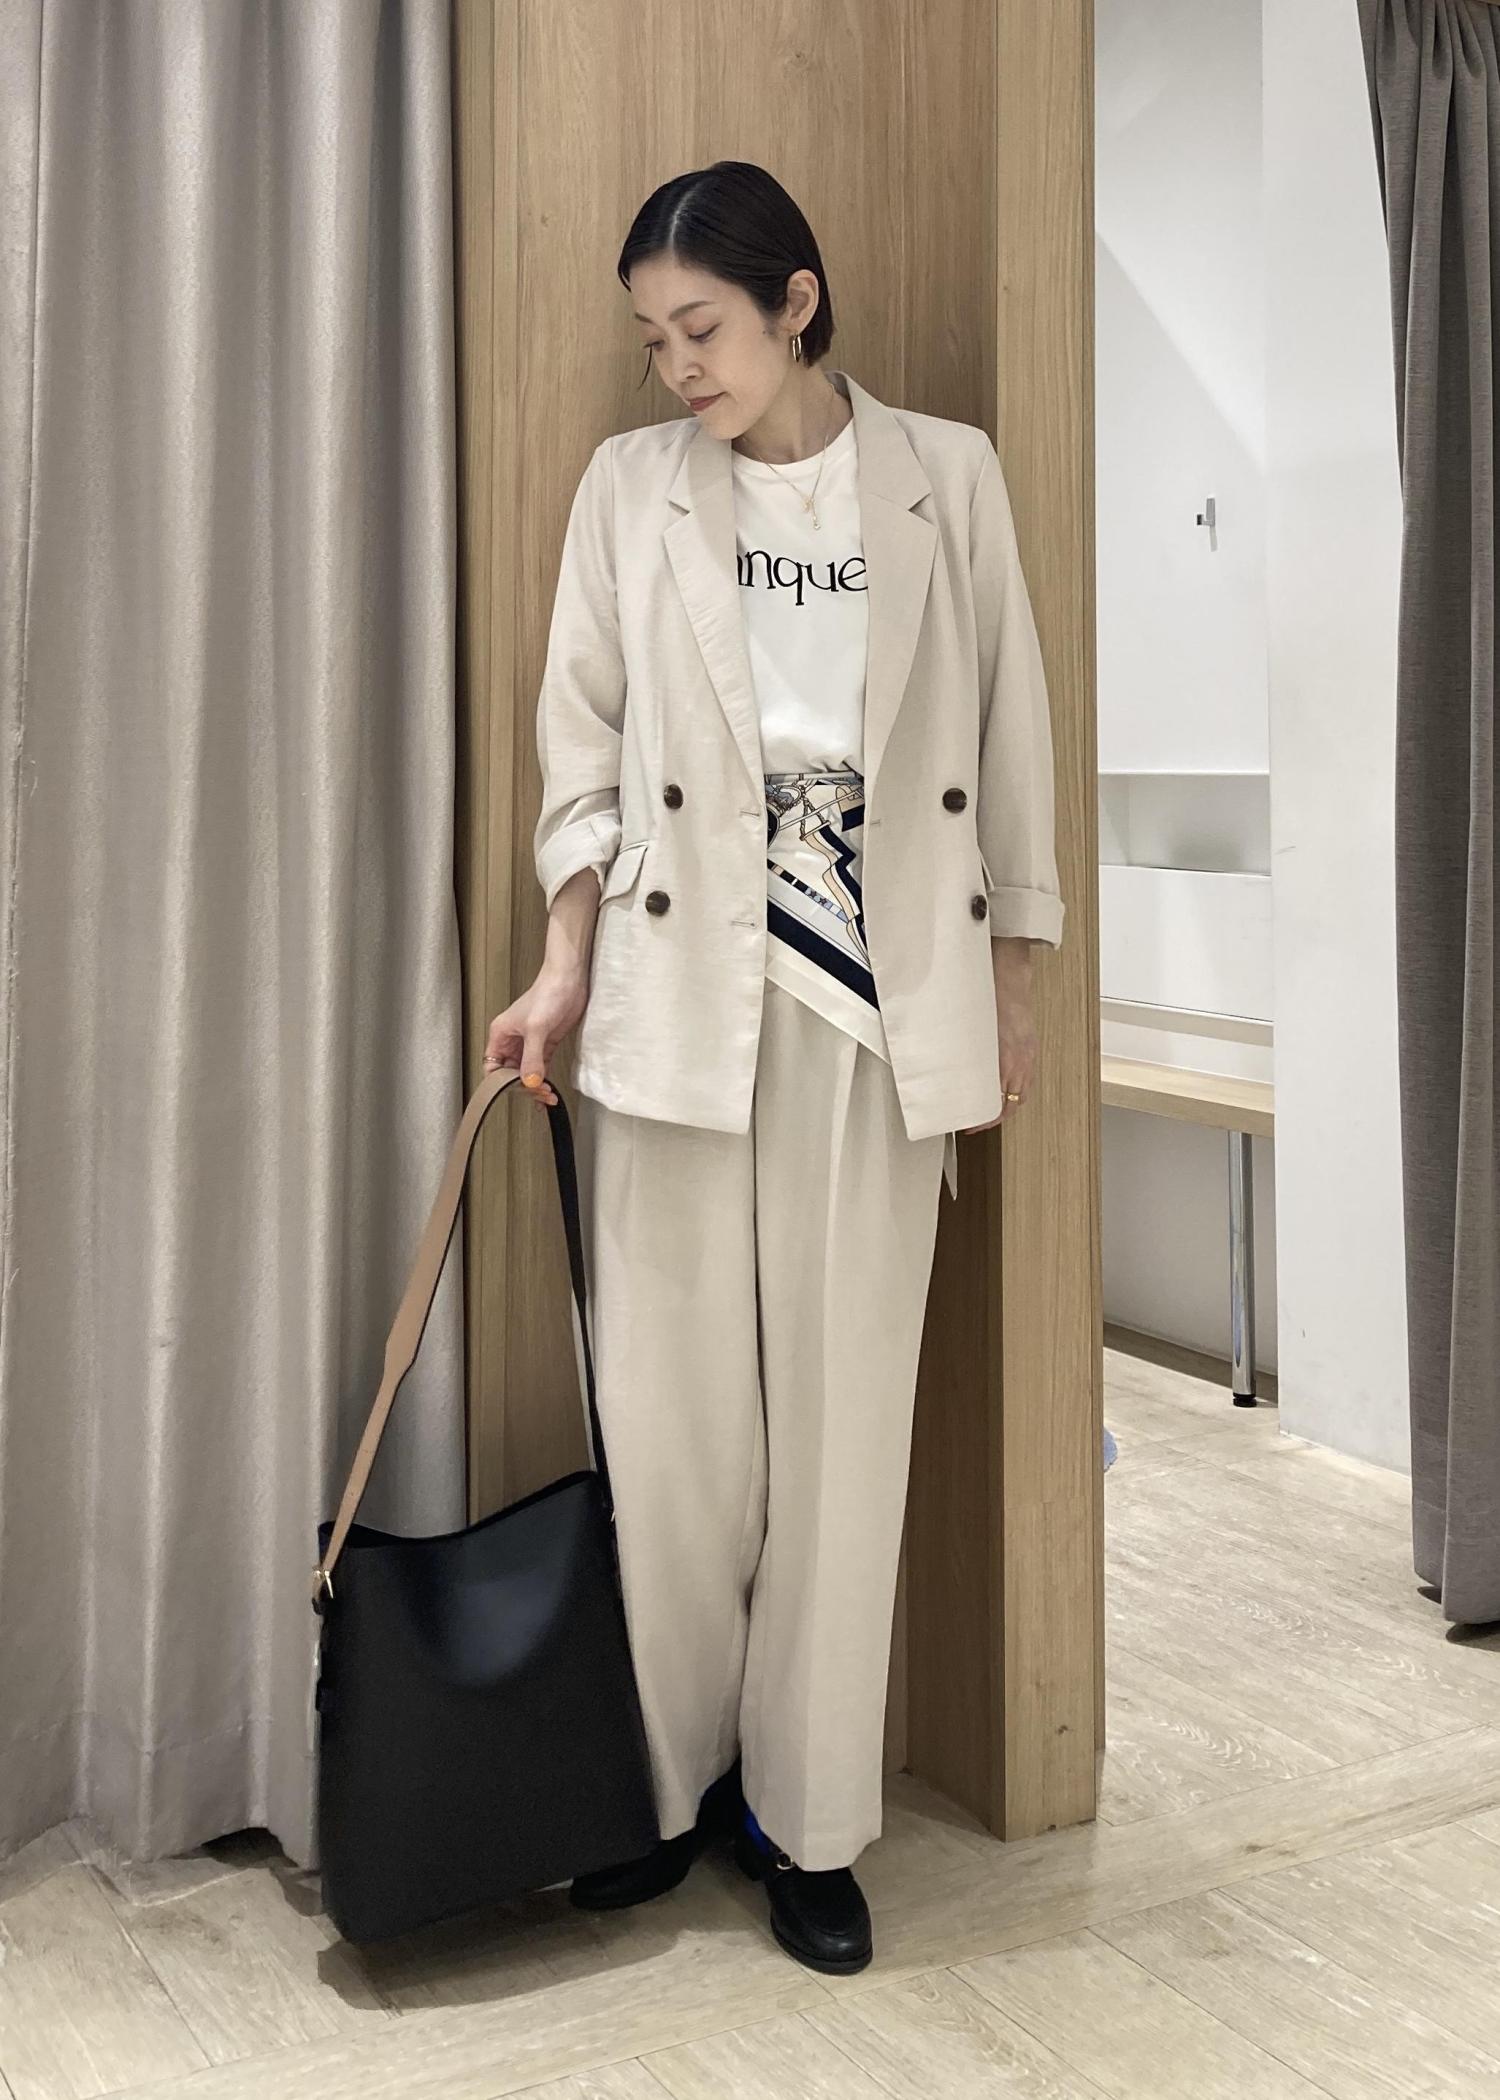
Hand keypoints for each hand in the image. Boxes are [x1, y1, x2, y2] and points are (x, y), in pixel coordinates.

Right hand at [483, 964, 589, 1111]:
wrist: (569, 980)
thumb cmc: (547, 993)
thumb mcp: (536, 1028)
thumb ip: (532, 1057)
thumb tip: (530, 1082)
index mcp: (501, 1035)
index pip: (493, 1067)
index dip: (503, 1082)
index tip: (518, 1090)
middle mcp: (512, 1041)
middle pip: (511, 1074)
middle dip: (524, 1087)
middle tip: (540, 1093)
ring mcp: (530, 1043)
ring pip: (527, 1073)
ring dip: (536, 1087)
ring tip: (548, 1097)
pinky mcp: (546, 1044)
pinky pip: (541, 1067)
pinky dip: (544, 1080)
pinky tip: (549, 1091)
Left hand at [962, 938, 1037, 1134]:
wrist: (1008, 971)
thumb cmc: (987, 994)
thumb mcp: (970, 1026)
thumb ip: (962, 1050)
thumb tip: (944, 1070)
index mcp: (1006, 1058)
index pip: (999, 1103)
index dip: (984, 1119)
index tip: (967, 1126)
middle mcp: (1021, 1059)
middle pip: (1012, 1103)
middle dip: (993, 1117)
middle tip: (974, 1123)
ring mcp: (1029, 1053)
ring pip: (1021, 1092)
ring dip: (1006, 1105)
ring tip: (988, 1109)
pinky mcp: (1030, 1045)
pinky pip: (1027, 1078)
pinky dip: (1016, 1089)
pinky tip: (1003, 1088)